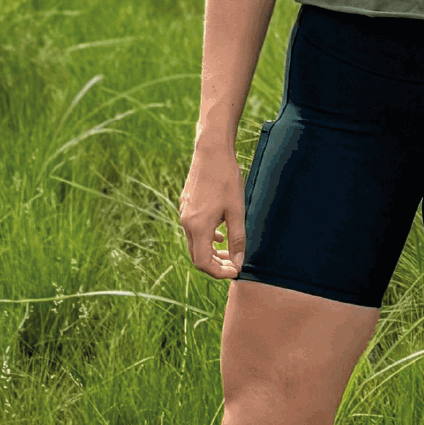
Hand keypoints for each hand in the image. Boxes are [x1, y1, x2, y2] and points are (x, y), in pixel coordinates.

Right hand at [179, 139, 245, 279]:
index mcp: (198, 227)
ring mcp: (184, 213)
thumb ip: (237, 240)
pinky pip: (193, 230)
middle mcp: (186, 223)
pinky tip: (220, 235)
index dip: (219, 272)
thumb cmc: (226, 180)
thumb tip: (239, 262)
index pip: (203, 263)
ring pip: (195, 243)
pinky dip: (206, 238)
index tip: (236, 270)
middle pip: (197, 256)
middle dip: (215, 265)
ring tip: (229, 253)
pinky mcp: (186, 205)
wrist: (211, 152)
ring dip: (211, 252)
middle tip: (234, 265)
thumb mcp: (237, 212)